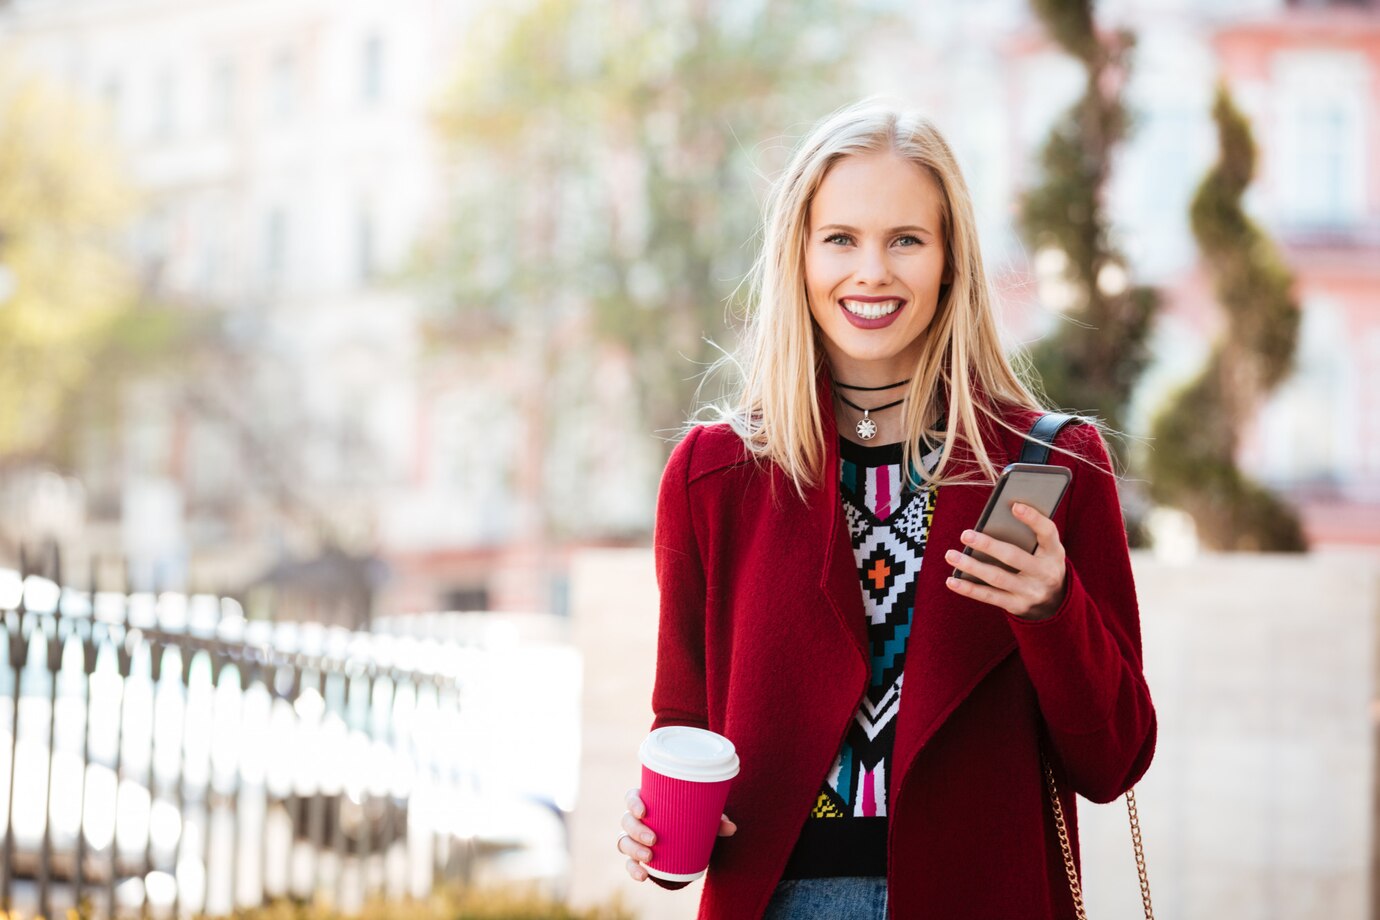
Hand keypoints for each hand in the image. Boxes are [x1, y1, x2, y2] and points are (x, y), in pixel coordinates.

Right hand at [619, 787, 737, 881]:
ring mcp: (635, 839)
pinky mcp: (638, 858)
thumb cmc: (693, 821)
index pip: (632, 797)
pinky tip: (643, 875)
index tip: (644, 811)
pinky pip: (629, 863)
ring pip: (623, 842)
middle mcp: (638, 820)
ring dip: (633, 850)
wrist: (691, 841)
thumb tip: (731, 828)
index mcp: (649, 802)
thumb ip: (716, 821)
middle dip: (636, 830)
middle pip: (626, 821)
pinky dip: (634, 870)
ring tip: (649, 857)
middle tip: (653, 839)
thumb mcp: (704, 819)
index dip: (633, 803)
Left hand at [943, 501, 1066, 619]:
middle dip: (988, 545)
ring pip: (997, 578)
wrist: (1055, 601)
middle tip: (965, 534)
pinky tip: (952, 580)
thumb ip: (1027, 534)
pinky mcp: (1017, 606)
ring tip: (951, 555)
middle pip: (1014, 557)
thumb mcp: (1044, 549)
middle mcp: (1045, 573)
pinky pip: (989, 597)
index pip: (1048, 532)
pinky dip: (968, 589)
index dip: (1033, 519)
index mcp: (1054, 552)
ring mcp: (1031, 592)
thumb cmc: (1040, 563)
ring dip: (971, 566)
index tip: (1014, 505)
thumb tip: (992, 520)